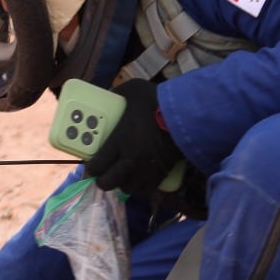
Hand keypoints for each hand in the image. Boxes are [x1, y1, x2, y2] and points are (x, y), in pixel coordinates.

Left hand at [85, 78, 183, 195]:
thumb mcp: (133, 89)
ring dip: (122, 183)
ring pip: (127, 188)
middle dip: (103, 180)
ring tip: (122, 175)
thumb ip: (118, 93)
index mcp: (119, 140)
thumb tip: (110, 96)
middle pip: (108, 182)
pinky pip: (145, 190)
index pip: (96, 165)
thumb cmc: (158, 101)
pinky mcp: (161, 174)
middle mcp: (130, 160)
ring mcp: (146, 170)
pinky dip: (139, 186)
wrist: (188, 115)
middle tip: (104, 173)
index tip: (91, 165)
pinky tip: (139, 178)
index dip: (91, 168)